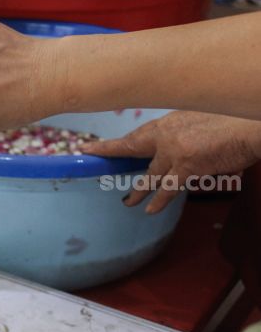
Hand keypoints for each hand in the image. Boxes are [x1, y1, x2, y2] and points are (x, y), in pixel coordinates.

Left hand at [80, 111, 260, 213]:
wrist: (252, 125)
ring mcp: (175, 149)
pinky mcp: (187, 165)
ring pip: (149, 174)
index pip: (138, 133)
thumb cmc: (233, 124)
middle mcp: (168, 133)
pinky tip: (150, 209)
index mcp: (171, 122)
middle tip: (87, 153)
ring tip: (128, 201)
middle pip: (132, 145)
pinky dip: (159, 200)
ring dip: (138, 190)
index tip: (95, 144)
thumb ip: (182, 134)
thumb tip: (171, 150)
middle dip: (109, 151)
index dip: (116, 140)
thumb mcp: (201, 121)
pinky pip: (168, 188)